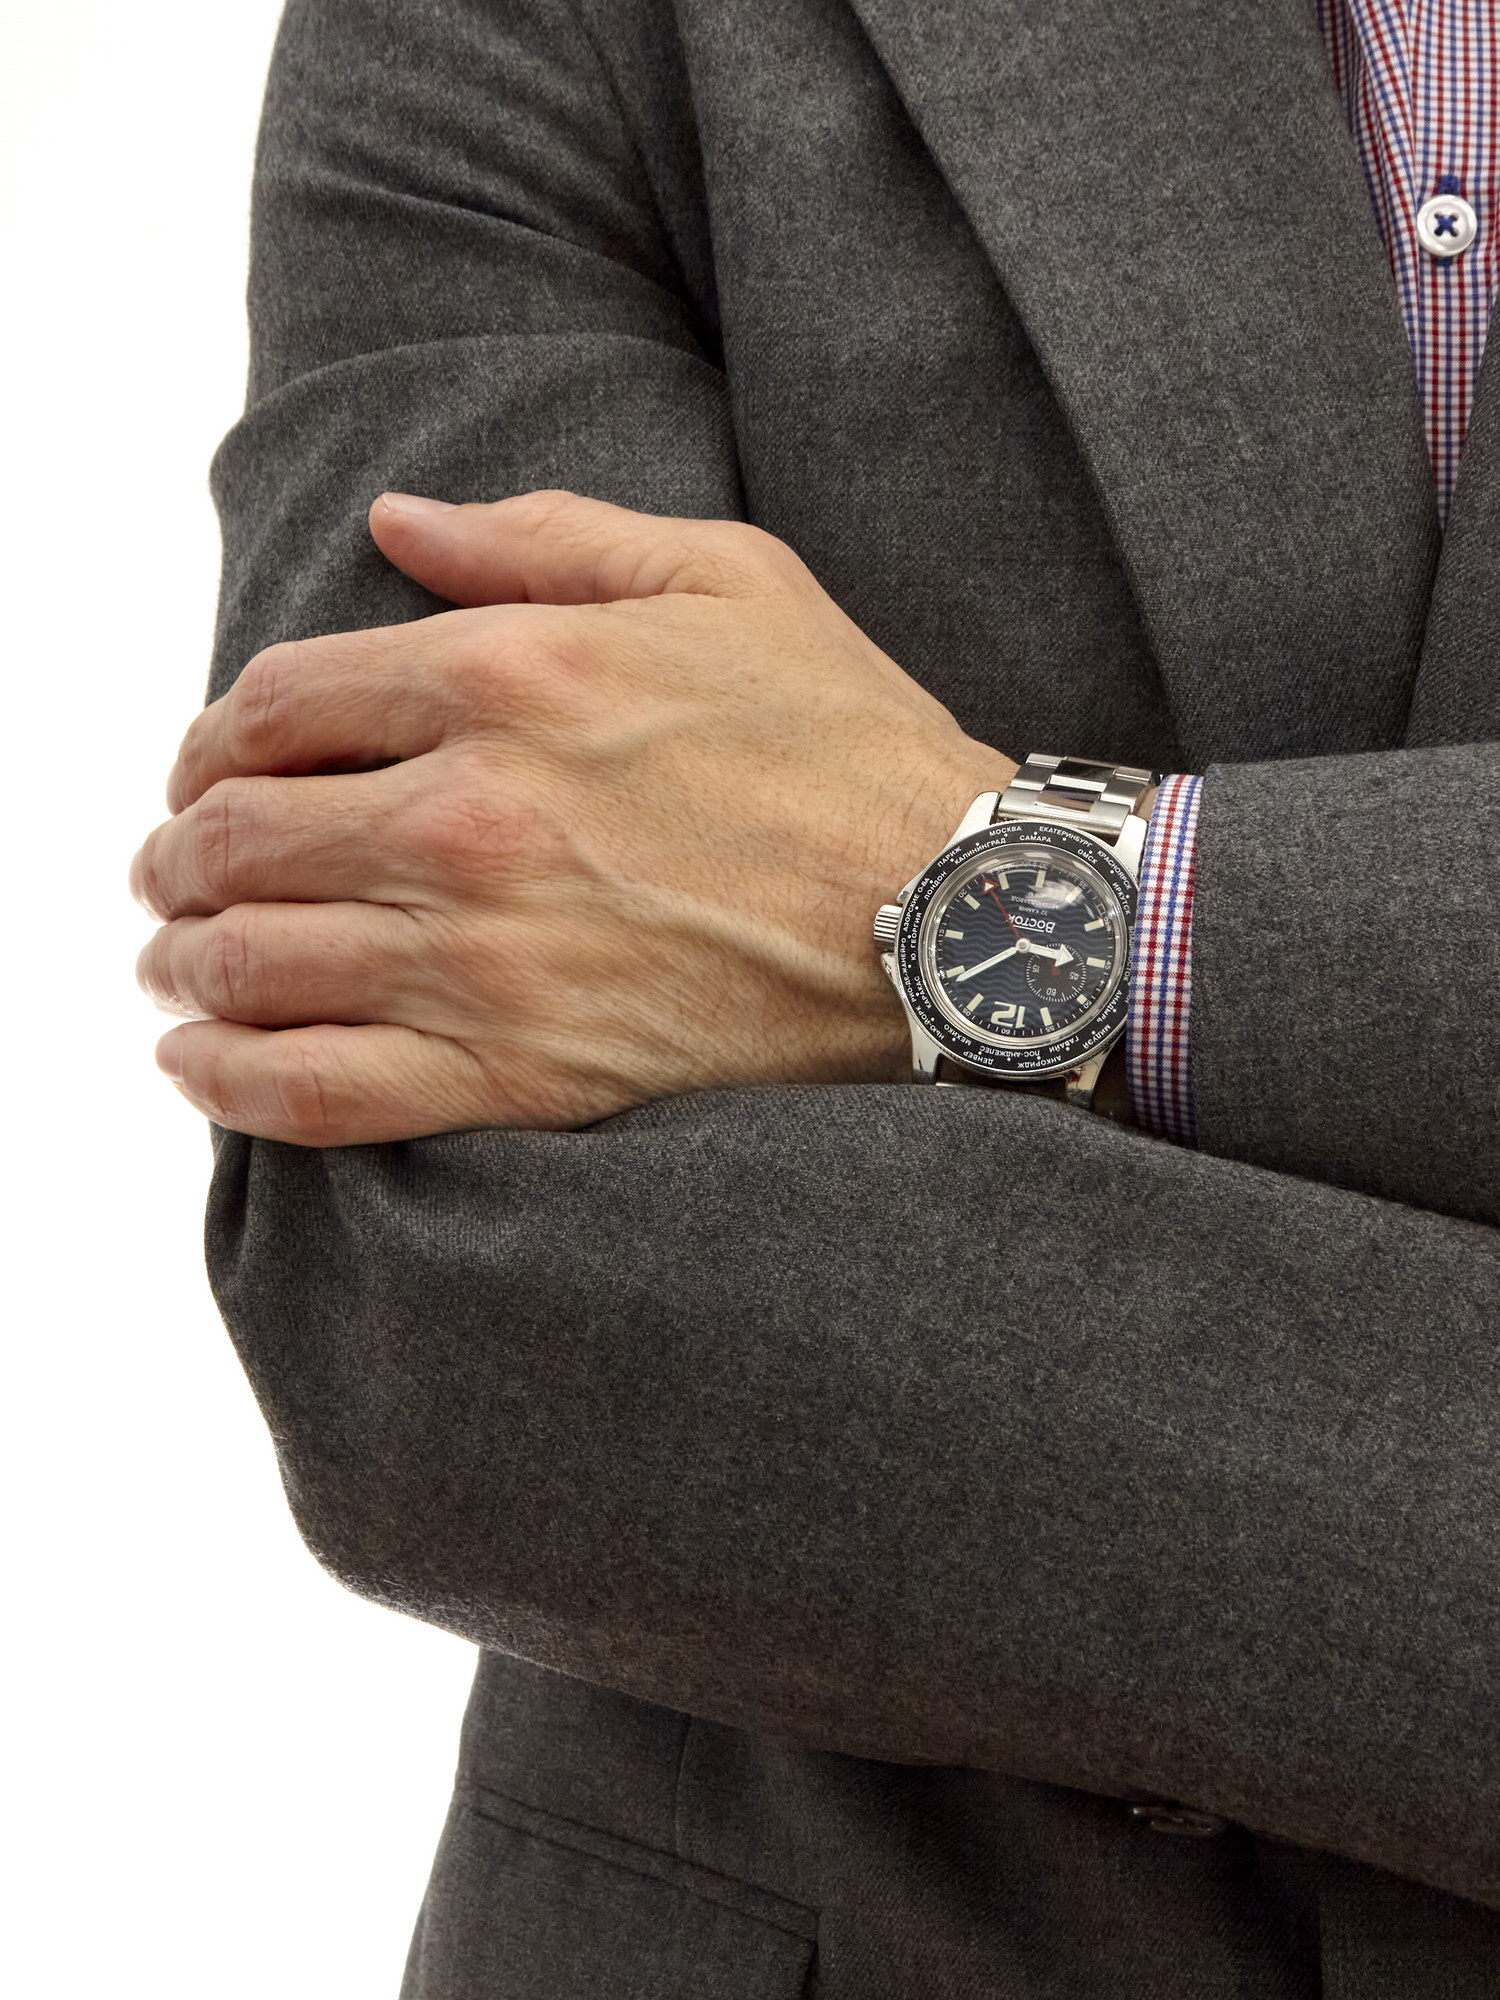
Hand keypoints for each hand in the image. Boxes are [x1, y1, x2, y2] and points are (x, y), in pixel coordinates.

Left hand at [132, 490, 1017, 1143]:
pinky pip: (316, 1091)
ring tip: (177, 965)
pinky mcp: (524, 1074)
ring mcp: (488, 955)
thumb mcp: (724, 577)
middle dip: (179, 851)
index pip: (278, 705)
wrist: (964, 916)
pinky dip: (228, 1084)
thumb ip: (544, 533)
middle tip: (171, 871)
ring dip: (184, 963)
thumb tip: (398, 521)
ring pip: (253, 962)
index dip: (216, 737)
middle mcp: (471, 815)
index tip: (212, 765)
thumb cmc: (852, 744)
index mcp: (509, 676)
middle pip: (238, 835)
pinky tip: (198, 1069)